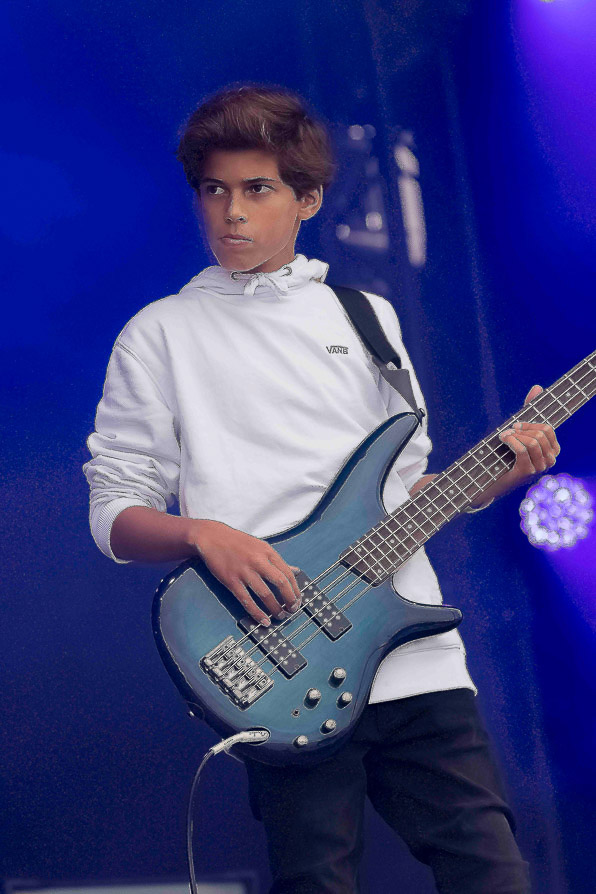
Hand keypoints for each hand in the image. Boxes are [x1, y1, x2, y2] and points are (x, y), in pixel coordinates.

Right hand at [189, 519, 301, 626]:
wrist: (211, 537)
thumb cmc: (237, 542)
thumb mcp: (261, 546)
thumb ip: (277, 560)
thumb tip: (296, 570)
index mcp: (268, 552)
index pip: (288, 573)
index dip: (295, 589)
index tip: (298, 600)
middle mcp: (258, 561)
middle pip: (281, 583)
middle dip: (290, 600)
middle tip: (292, 610)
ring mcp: (244, 571)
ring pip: (265, 594)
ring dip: (275, 608)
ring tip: (280, 616)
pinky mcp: (231, 580)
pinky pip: (247, 600)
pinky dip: (257, 612)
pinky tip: (263, 620)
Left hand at [476, 384, 560, 505]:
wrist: (489, 478)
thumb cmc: (505, 453)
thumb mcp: (518, 431)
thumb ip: (528, 411)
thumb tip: (537, 387)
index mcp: (551, 451)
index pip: (548, 429)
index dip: (530, 423)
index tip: (515, 424)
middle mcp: (548, 461)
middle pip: (542, 434)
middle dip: (522, 428)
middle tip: (509, 430)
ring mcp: (539, 469)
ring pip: (534, 442)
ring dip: (515, 435)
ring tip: (504, 436)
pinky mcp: (526, 473)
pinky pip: (523, 450)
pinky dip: (512, 441)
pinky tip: (503, 440)